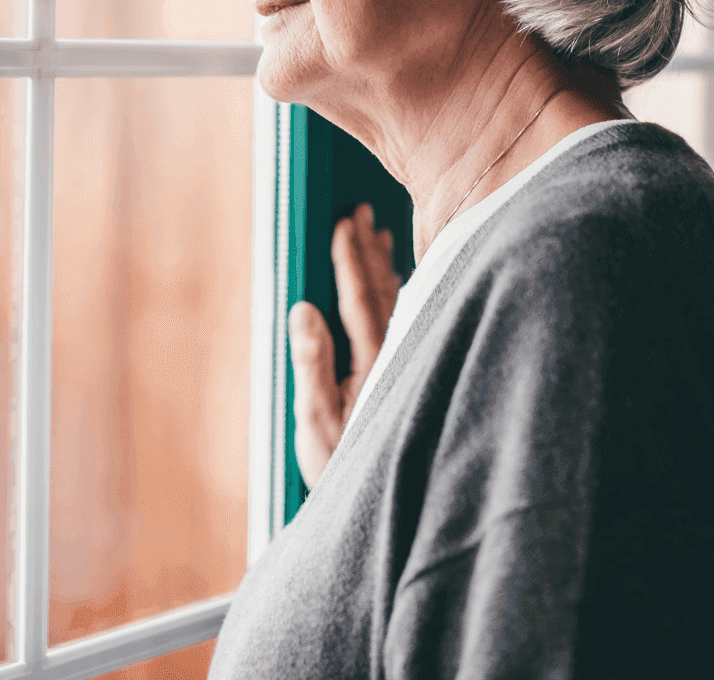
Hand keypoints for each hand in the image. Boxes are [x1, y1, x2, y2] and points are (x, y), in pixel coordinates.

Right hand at [289, 203, 401, 487]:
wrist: (382, 504)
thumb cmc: (340, 466)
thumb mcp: (316, 421)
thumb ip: (312, 362)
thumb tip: (302, 307)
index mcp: (373, 362)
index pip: (360, 298)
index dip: (350, 258)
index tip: (344, 221)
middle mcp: (396, 356)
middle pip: (382, 290)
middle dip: (369, 249)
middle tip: (362, 209)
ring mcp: (406, 362)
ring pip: (398, 300)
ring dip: (385, 264)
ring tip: (380, 232)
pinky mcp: (410, 370)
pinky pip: (406, 316)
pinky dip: (396, 290)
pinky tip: (397, 279)